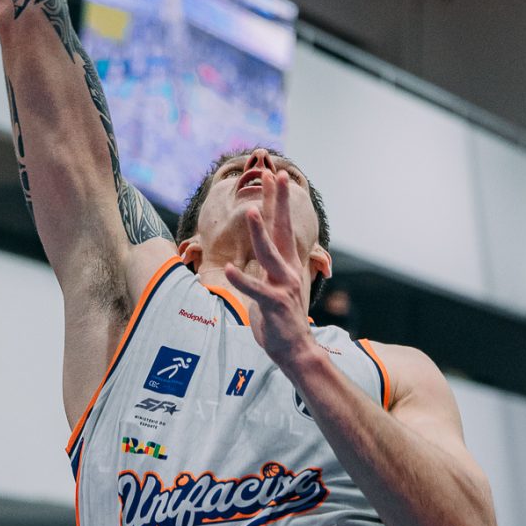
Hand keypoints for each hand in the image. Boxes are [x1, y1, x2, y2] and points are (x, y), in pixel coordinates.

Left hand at [224, 170, 312, 371]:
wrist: (296, 351)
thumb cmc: (281, 320)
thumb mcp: (275, 287)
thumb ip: (269, 269)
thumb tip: (260, 255)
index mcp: (286, 264)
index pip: (280, 225)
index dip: (276, 200)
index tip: (273, 174)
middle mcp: (288, 269)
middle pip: (282, 229)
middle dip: (278, 201)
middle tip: (276, 174)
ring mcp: (283, 286)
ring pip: (270, 254)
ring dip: (260, 233)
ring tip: (252, 211)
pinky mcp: (274, 305)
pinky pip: (257, 290)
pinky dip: (242, 280)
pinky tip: (228, 269)